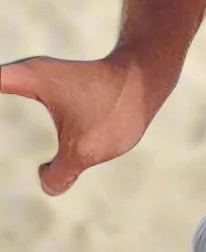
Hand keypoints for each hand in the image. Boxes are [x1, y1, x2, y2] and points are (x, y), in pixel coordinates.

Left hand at [0, 51, 171, 194]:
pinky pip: (113, 137)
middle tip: (73, 115)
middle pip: (75, 162)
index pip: (55, 184)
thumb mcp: (44, 74)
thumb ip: (8, 81)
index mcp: (79, 152)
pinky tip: (109, 104)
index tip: (44, 162)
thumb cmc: (90, 74)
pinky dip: (106, 125)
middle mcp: (103, 155)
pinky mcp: (137, 132)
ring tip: (94, 106)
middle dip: (70, 143)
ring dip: (89, 133)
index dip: (47, 175)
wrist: (145, 67)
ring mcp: (123, 145)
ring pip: (95, 148)